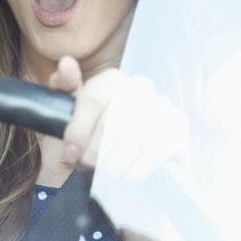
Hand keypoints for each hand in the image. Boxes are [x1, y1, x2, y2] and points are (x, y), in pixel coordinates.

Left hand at [49, 56, 189, 179]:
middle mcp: (139, 87)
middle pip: (113, 121)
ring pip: (134, 138)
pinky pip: (158, 150)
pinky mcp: (177, 127)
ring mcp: (161, 106)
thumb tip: (66, 63)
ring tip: (103, 173)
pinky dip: (138, 168)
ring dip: (114, 162)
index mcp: (111, 80)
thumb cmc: (89, 132)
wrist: (117, 158)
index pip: (93, 98)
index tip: (70, 152)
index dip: (78, 130)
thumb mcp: (67, 110)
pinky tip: (126, 177)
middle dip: (94, 150)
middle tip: (85, 165)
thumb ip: (63, 87)